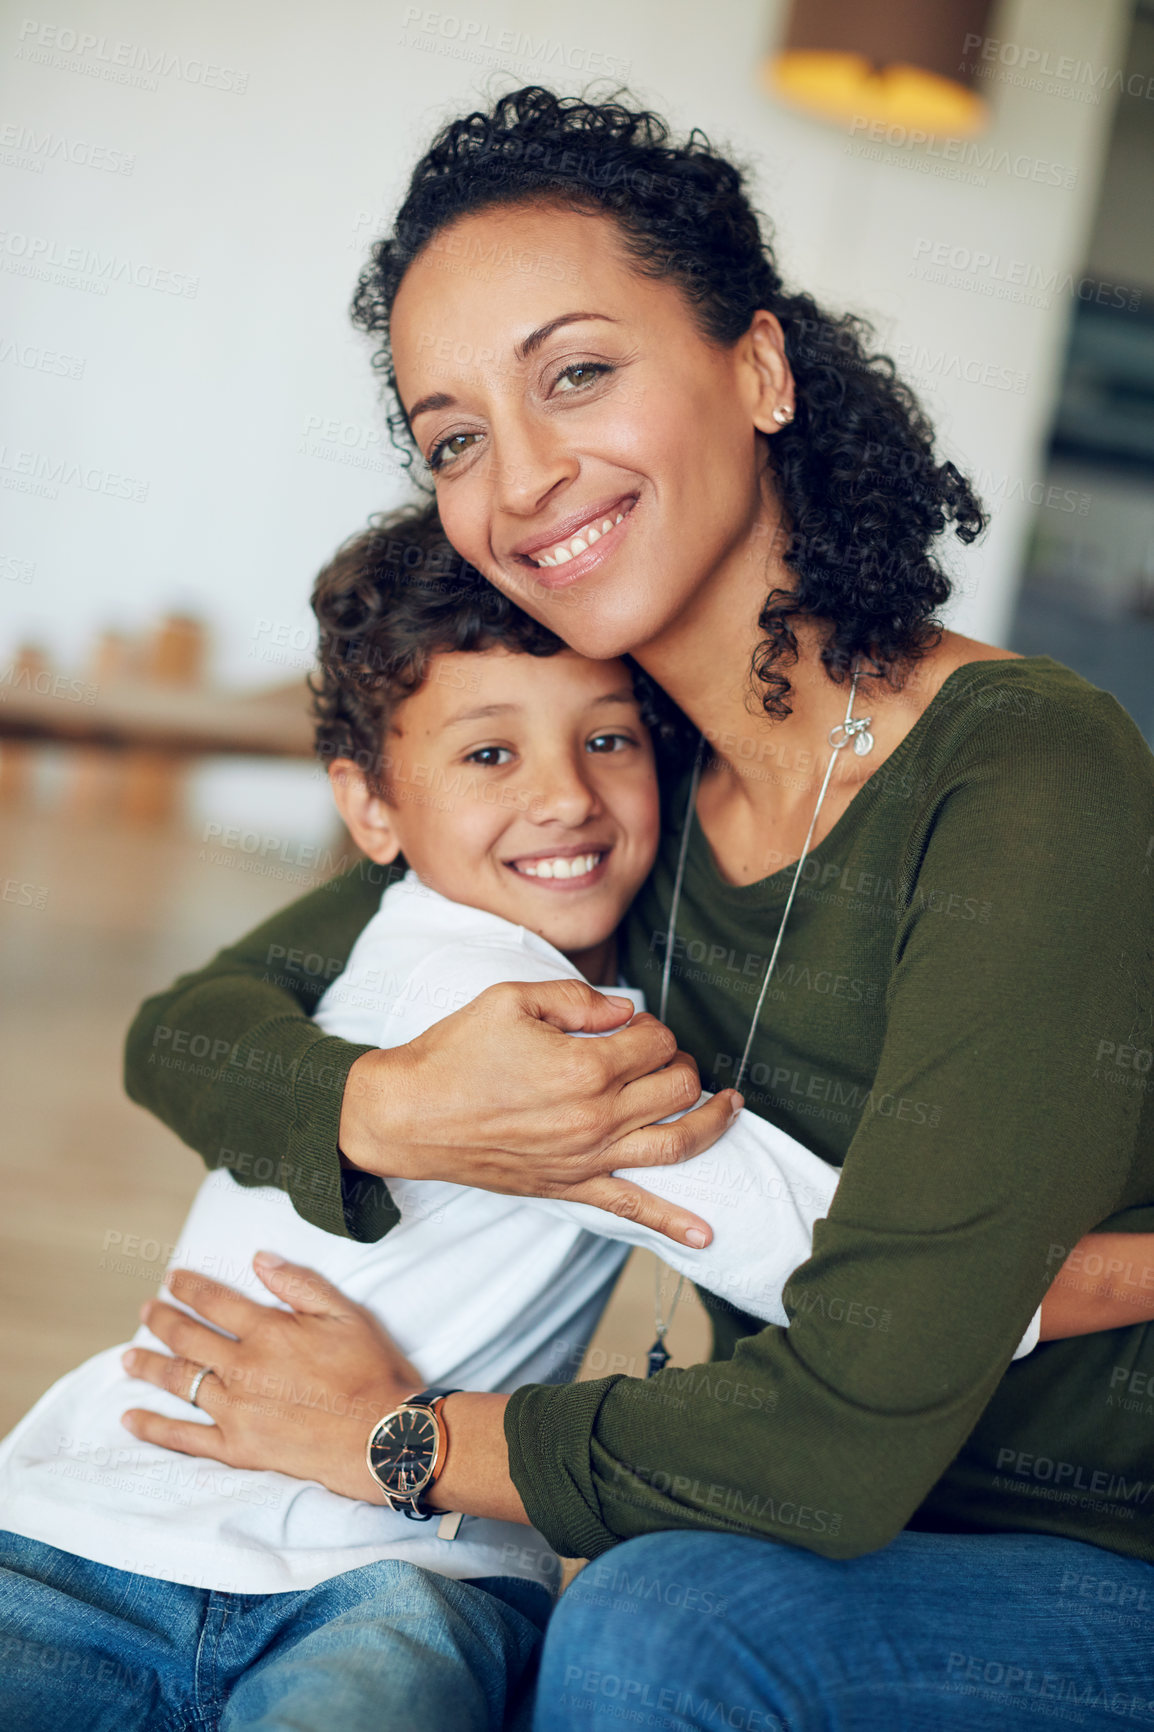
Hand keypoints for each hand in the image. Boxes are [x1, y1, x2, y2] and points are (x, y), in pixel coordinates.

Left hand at [120, 1254, 416, 1500]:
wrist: (384, 1436)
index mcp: (268, 1331)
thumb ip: (299, 1284)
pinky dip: (154, 1428)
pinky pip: (185, 1438)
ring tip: (127, 1357)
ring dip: (149, 1366)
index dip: (189, 1288)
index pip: (215, 1302)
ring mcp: (236, 1411)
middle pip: (188, 1339)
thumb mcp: (345, 1313)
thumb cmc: (372, 1370)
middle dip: (162, 1321)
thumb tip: (259, 1258)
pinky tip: (131, 1419)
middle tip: (145, 1311)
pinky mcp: (238, 1449)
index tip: (171, 1279)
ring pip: (180, 1382)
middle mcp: (243, 1369)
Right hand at [340, 979, 741, 1245]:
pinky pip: (632, 1209)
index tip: (629, 1024)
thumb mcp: (511, 999)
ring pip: (675, 1143)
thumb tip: (623, 1010)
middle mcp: (595, 1116)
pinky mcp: (570, 1188)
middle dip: (680, 1064)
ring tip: (731, 1107)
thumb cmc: (453, 1053)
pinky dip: (673, 1222)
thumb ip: (577, 998)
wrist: (406, 1116)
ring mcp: (586, 1158)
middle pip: (675, 1087)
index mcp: (584, 1065)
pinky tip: (706, 1234)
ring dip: (712, 1123)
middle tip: (662, 1056)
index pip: (654, 1041)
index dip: (650, 1026)